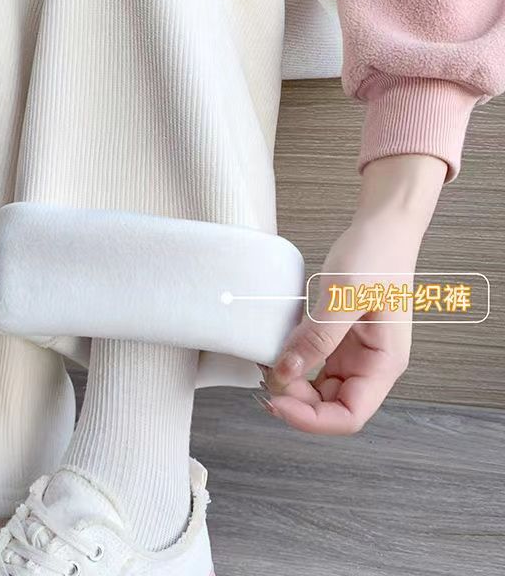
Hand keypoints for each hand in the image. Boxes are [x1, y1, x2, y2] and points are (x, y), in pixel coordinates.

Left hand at [261, 154, 446, 434]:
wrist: (382, 227)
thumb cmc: (375, 257)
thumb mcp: (343, 297)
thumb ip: (317, 337)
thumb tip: (285, 373)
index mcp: (383, 364)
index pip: (349, 416)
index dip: (312, 419)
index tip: (276, 401)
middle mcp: (370, 366)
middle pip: (330, 406)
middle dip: (296, 400)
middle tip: (263, 378)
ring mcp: (353, 353)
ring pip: (318, 389)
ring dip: (291, 385)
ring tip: (264, 365)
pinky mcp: (338, 339)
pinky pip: (313, 364)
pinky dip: (292, 363)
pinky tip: (273, 351)